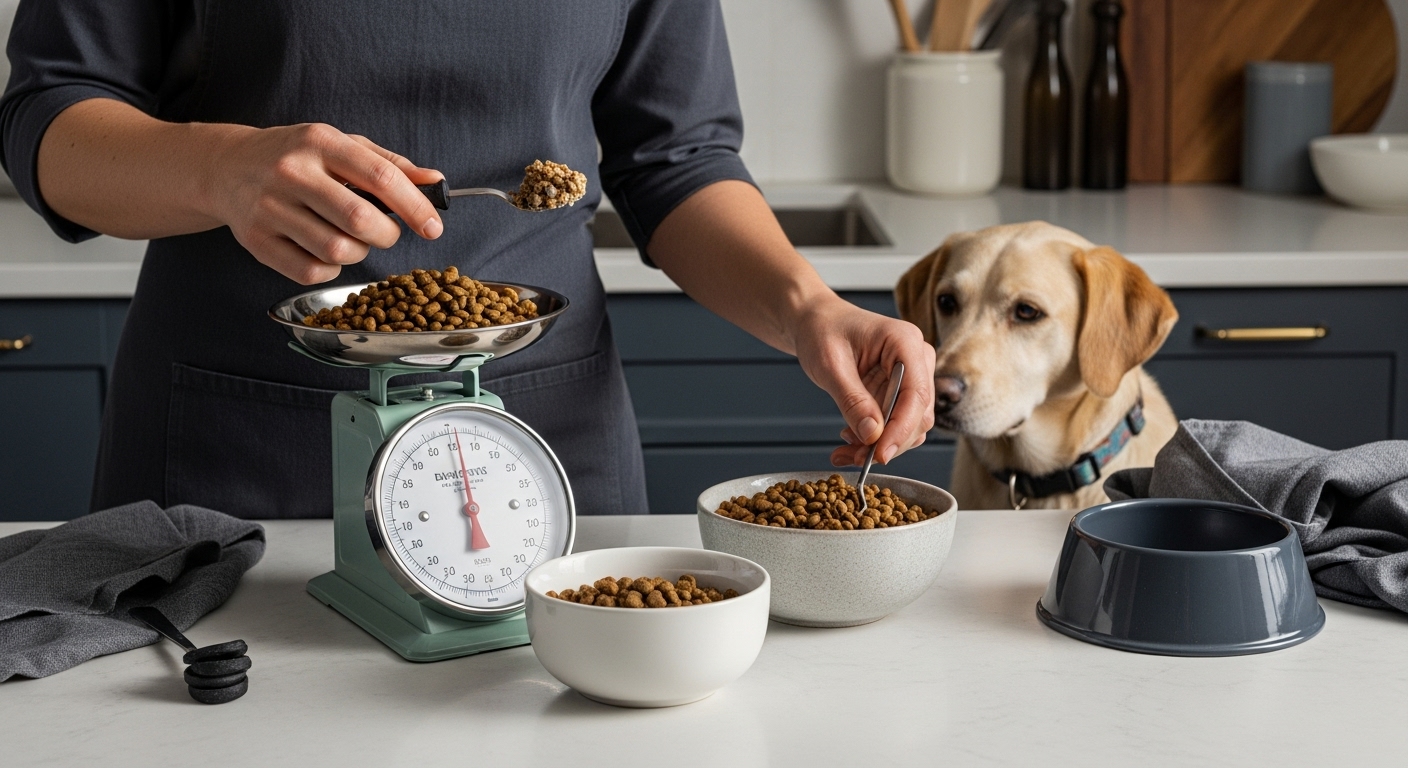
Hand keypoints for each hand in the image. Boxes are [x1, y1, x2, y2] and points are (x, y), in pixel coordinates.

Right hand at [205, 123, 444, 283]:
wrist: (227, 166)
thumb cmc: (297, 156)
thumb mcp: (342, 145)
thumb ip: (390, 165)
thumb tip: (436, 182)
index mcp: (320, 142)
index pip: (380, 178)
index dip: (415, 207)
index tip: (433, 227)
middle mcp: (291, 172)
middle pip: (360, 220)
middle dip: (387, 235)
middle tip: (385, 232)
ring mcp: (269, 207)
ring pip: (337, 250)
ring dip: (358, 253)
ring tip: (351, 238)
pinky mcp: (256, 240)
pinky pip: (311, 271)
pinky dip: (330, 269)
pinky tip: (325, 251)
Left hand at [790, 294, 936, 467]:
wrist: (815, 322)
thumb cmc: (822, 330)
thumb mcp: (830, 365)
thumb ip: (852, 399)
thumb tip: (872, 435)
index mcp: (905, 342)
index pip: (916, 394)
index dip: (901, 429)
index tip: (880, 454)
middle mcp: (917, 359)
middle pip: (918, 415)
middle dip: (888, 442)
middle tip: (854, 458)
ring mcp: (911, 376)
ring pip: (909, 425)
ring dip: (880, 445)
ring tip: (845, 452)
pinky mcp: (900, 391)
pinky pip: (896, 423)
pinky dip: (876, 438)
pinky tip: (850, 440)